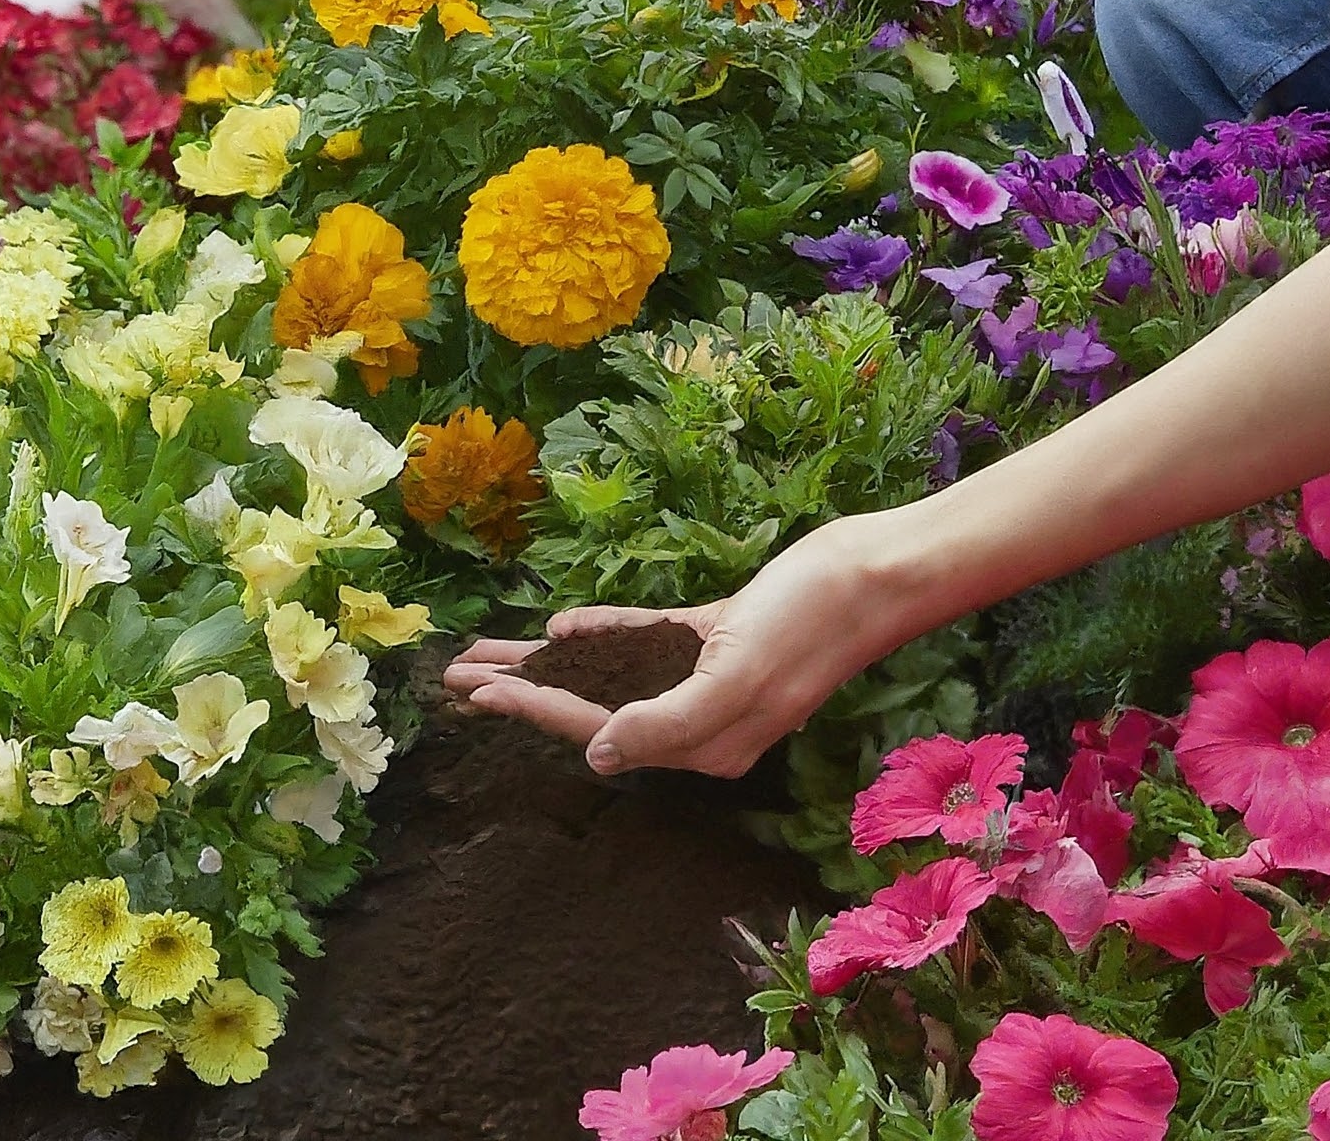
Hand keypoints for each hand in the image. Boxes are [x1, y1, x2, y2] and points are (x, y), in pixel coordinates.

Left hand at [442, 513, 920, 778]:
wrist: (874, 573)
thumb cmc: (811, 622)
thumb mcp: (738, 676)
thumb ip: (668, 722)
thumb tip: (601, 756)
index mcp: (703, 741)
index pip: (597, 729)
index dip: (530, 709)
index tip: (474, 692)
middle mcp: (699, 718)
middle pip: (590, 705)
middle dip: (521, 690)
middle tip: (455, 676)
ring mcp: (707, 676)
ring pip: (609, 672)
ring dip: (549, 662)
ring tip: (490, 652)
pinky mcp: (717, 637)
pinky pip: (645, 640)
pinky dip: (604, 632)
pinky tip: (564, 627)